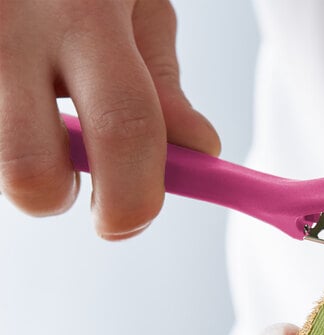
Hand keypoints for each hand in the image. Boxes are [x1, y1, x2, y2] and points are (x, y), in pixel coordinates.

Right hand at [0, 0, 219, 238]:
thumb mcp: (137, 3)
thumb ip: (162, 81)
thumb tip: (199, 149)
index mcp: (86, 12)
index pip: (125, 127)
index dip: (134, 196)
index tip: (129, 220)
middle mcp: (13, 25)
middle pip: (28, 170)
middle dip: (58, 198)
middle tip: (74, 183)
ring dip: (25, 158)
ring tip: (40, 113)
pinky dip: (5, 128)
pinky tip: (18, 96)